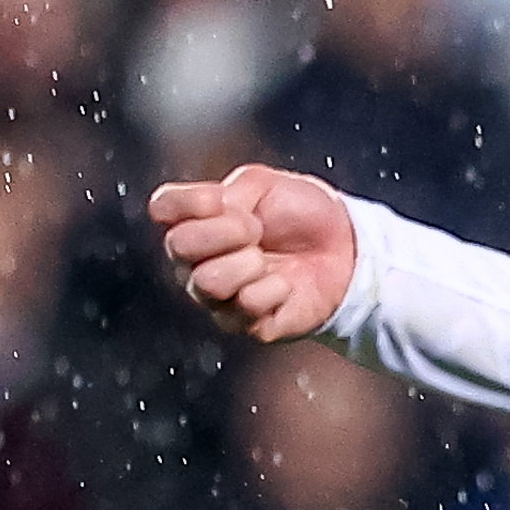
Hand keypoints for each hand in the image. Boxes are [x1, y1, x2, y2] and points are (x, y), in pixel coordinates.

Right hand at [148, 163, 358, 342]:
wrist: (346, 249)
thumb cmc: (300, 214)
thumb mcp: (265, 184)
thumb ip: (231, 191)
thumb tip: (215, 211)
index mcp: (191, 221)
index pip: (162, 207)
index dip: (193, 201)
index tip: (225, 199)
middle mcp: (192, 261)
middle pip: (179, 245)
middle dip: (228, 231)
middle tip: (257, 230)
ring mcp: (215, 297)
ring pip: (207, 282)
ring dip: (249, 264)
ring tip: (268, 260)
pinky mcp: (244, 325)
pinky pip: (244, 309)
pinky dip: (274, 290)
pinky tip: (285, 285)